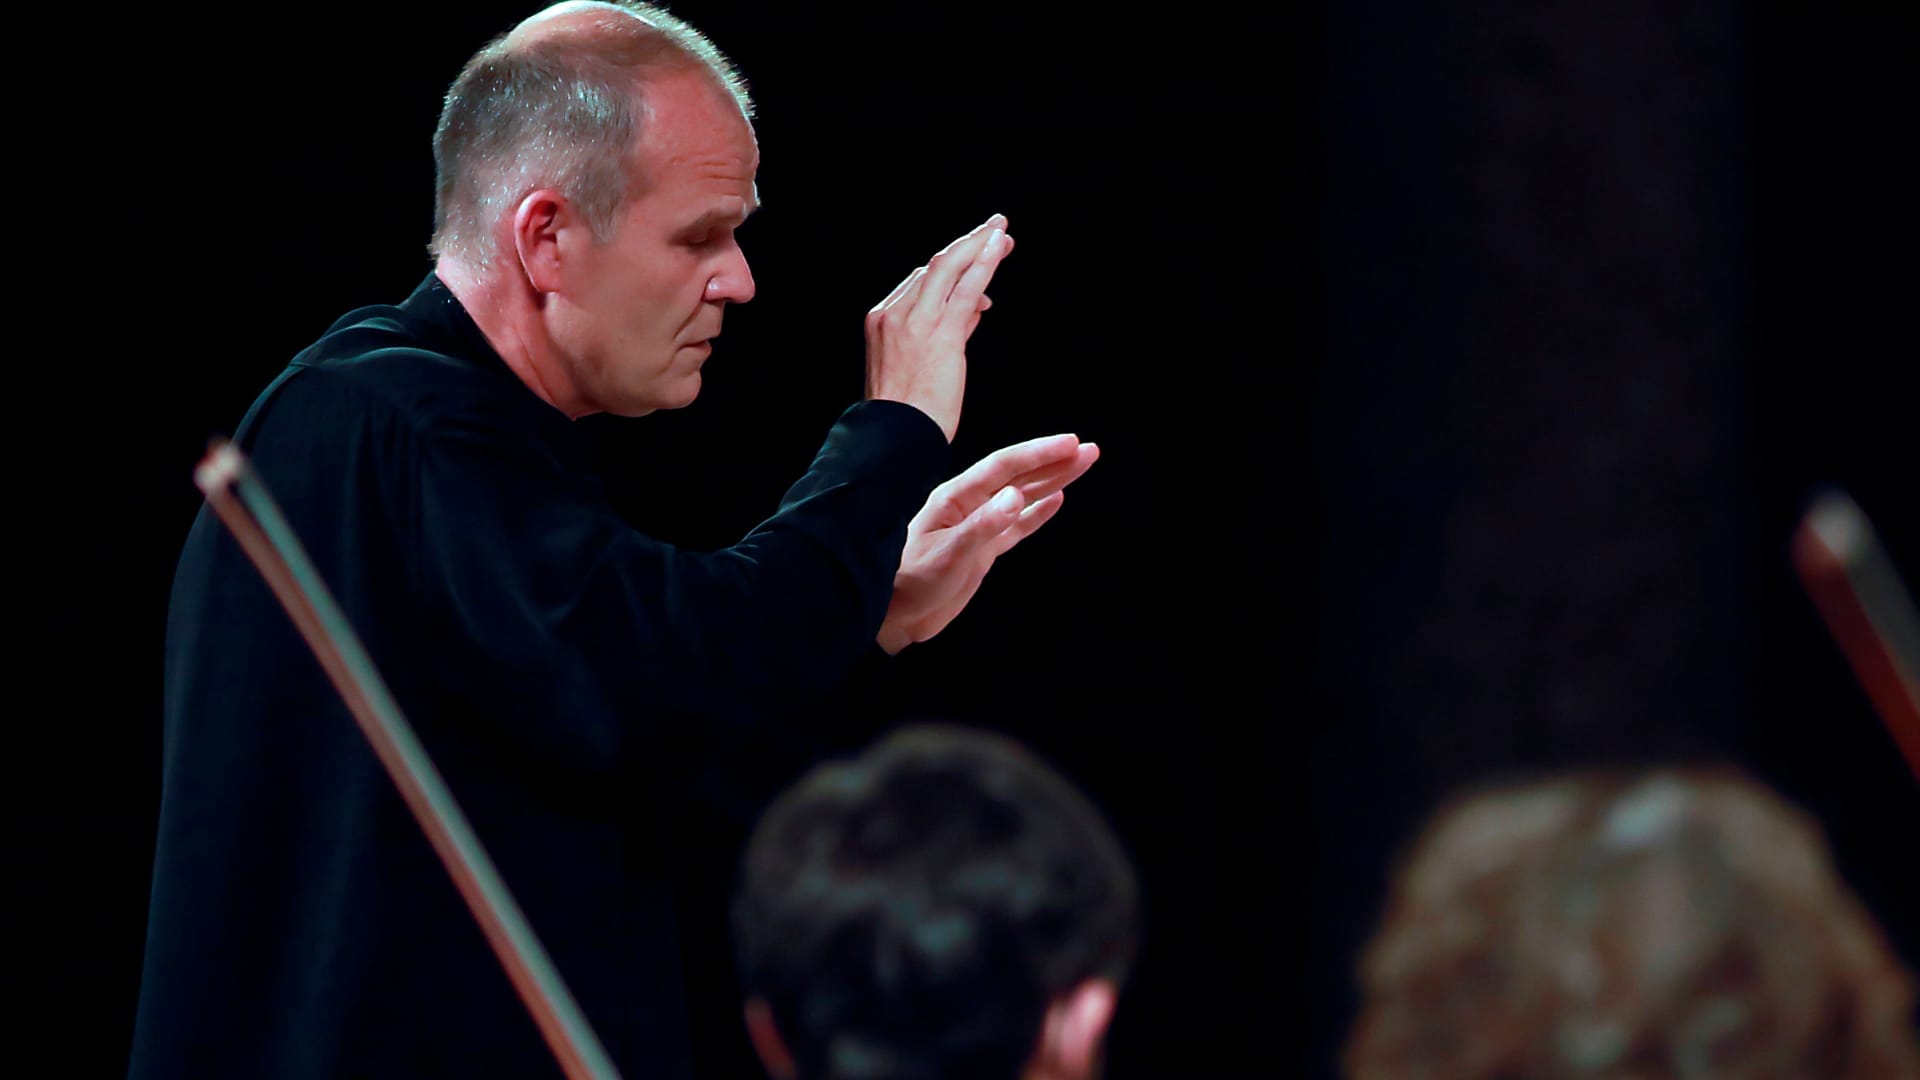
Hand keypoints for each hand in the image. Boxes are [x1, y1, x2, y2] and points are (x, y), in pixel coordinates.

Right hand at [864, 214, 1014, 441]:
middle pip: (934, 265)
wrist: (896, 439)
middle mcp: (895, 313)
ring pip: (949, 267)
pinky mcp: (940, 332)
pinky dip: (985, 261)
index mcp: (882, 320)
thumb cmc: (910, 413)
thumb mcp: (921, 364)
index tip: (976, 256)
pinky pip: (966, 286)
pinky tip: (1000, 246)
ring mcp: (914, 320)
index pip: (921, 281)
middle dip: (968, 245)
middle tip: (996, 230)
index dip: (953, 265)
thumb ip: (949, 328)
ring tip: (1003, 234)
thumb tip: (976, 304)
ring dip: (979, 245)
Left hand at [877, 433, 1098, 653]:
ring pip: (1023, 498)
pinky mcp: (982, 550)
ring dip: (1052, 481)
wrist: (892, 616)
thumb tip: (1018, 496)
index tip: (1071, 445)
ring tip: (1082, 464)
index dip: (1039, 454)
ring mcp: (977, 527)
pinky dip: (1037, 513)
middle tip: (1090, 449)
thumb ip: (983, 526)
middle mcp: (969, 506)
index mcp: (956, 498)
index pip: (1005, 467)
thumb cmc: (912, 583)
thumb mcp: (948, 555)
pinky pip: (1016, 527)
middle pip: (1019, 477)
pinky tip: (1056, 499)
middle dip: (1054, 462)